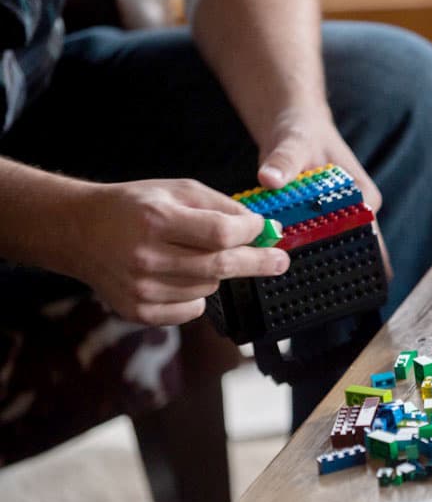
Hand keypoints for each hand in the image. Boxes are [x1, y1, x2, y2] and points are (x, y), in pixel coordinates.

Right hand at [64, 179, 289, 325]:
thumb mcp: (177, 190)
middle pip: (221, 266)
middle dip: (258, 262)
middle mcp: (147, 256)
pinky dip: (197, 294)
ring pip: (209, 287)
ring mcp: (141, 288)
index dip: (250, 232)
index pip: (220, 232)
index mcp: (156, 219)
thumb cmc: (136, 206)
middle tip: (281, 261)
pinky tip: (179, 275)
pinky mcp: (138, 311)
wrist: (80, 231)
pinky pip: (192, 309)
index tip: (267, 230)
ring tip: (193, 254)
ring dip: (217, 273)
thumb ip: (221, 207)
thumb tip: (263, 228)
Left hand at [257, 109, 392, 277]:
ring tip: (299, 293)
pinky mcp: (319, 221)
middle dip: (334, 270)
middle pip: (351, 249)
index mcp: (364, 197)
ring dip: (315, 265)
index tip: (334, 281)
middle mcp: (358, 212)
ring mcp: (339, 218)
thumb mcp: (295, 141)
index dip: (351, 260)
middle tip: (314, 297)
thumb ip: (284, 159)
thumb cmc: (302, 129)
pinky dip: (299, 253)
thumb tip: (270, 178)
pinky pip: (312, 242)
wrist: (293, 125)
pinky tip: (284, 272)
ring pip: (332, 249)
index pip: (365, 236)